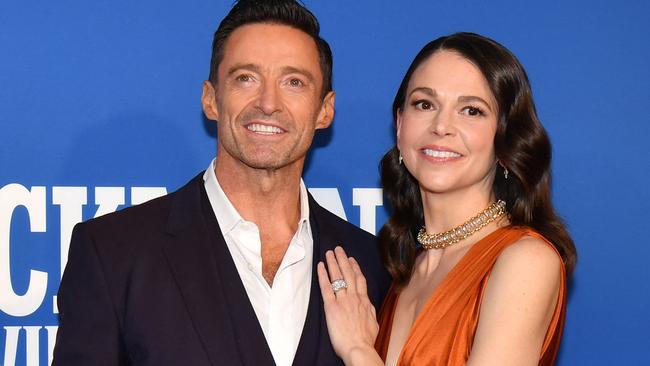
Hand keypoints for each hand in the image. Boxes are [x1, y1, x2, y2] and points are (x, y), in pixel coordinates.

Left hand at [317, 246, 380, 364]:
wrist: (359, 348)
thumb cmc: (365, 340)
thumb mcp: (373, 322)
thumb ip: (369, 310)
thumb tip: (368, 305)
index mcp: (364, 301)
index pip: (360, 279)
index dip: (355, 268)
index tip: (351, 259)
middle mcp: (354, 297)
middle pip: (348, 274)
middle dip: (343, 260)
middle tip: (338, 249)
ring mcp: (343, 300)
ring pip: (338, 277)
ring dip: (333, 263)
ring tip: (329, 252)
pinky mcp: (331, 306)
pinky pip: (326, 287)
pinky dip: (323, 275)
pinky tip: (320, 266)